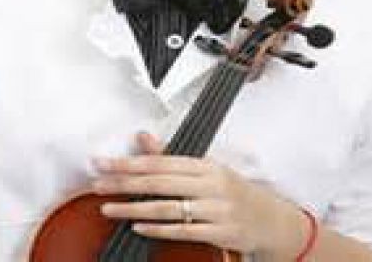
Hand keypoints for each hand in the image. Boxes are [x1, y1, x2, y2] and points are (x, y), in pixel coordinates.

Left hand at [92, 131, 307, 257]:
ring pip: (167, 207)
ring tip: (109, 208)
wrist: (272, 221)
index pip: (160, 161)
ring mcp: (215, 209)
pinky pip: (182, 230)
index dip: (129, 162)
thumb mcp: (206, 169)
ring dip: (133, 208)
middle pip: (159, 182)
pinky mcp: (219, 233)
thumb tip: (143, 137)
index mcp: (205, 165)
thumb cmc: (235, 192)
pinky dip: (157, 229)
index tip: (105, 162)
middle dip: (125, 183)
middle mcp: (210, 184)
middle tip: (98, 183)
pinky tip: (138, 226)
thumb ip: (171, 156)